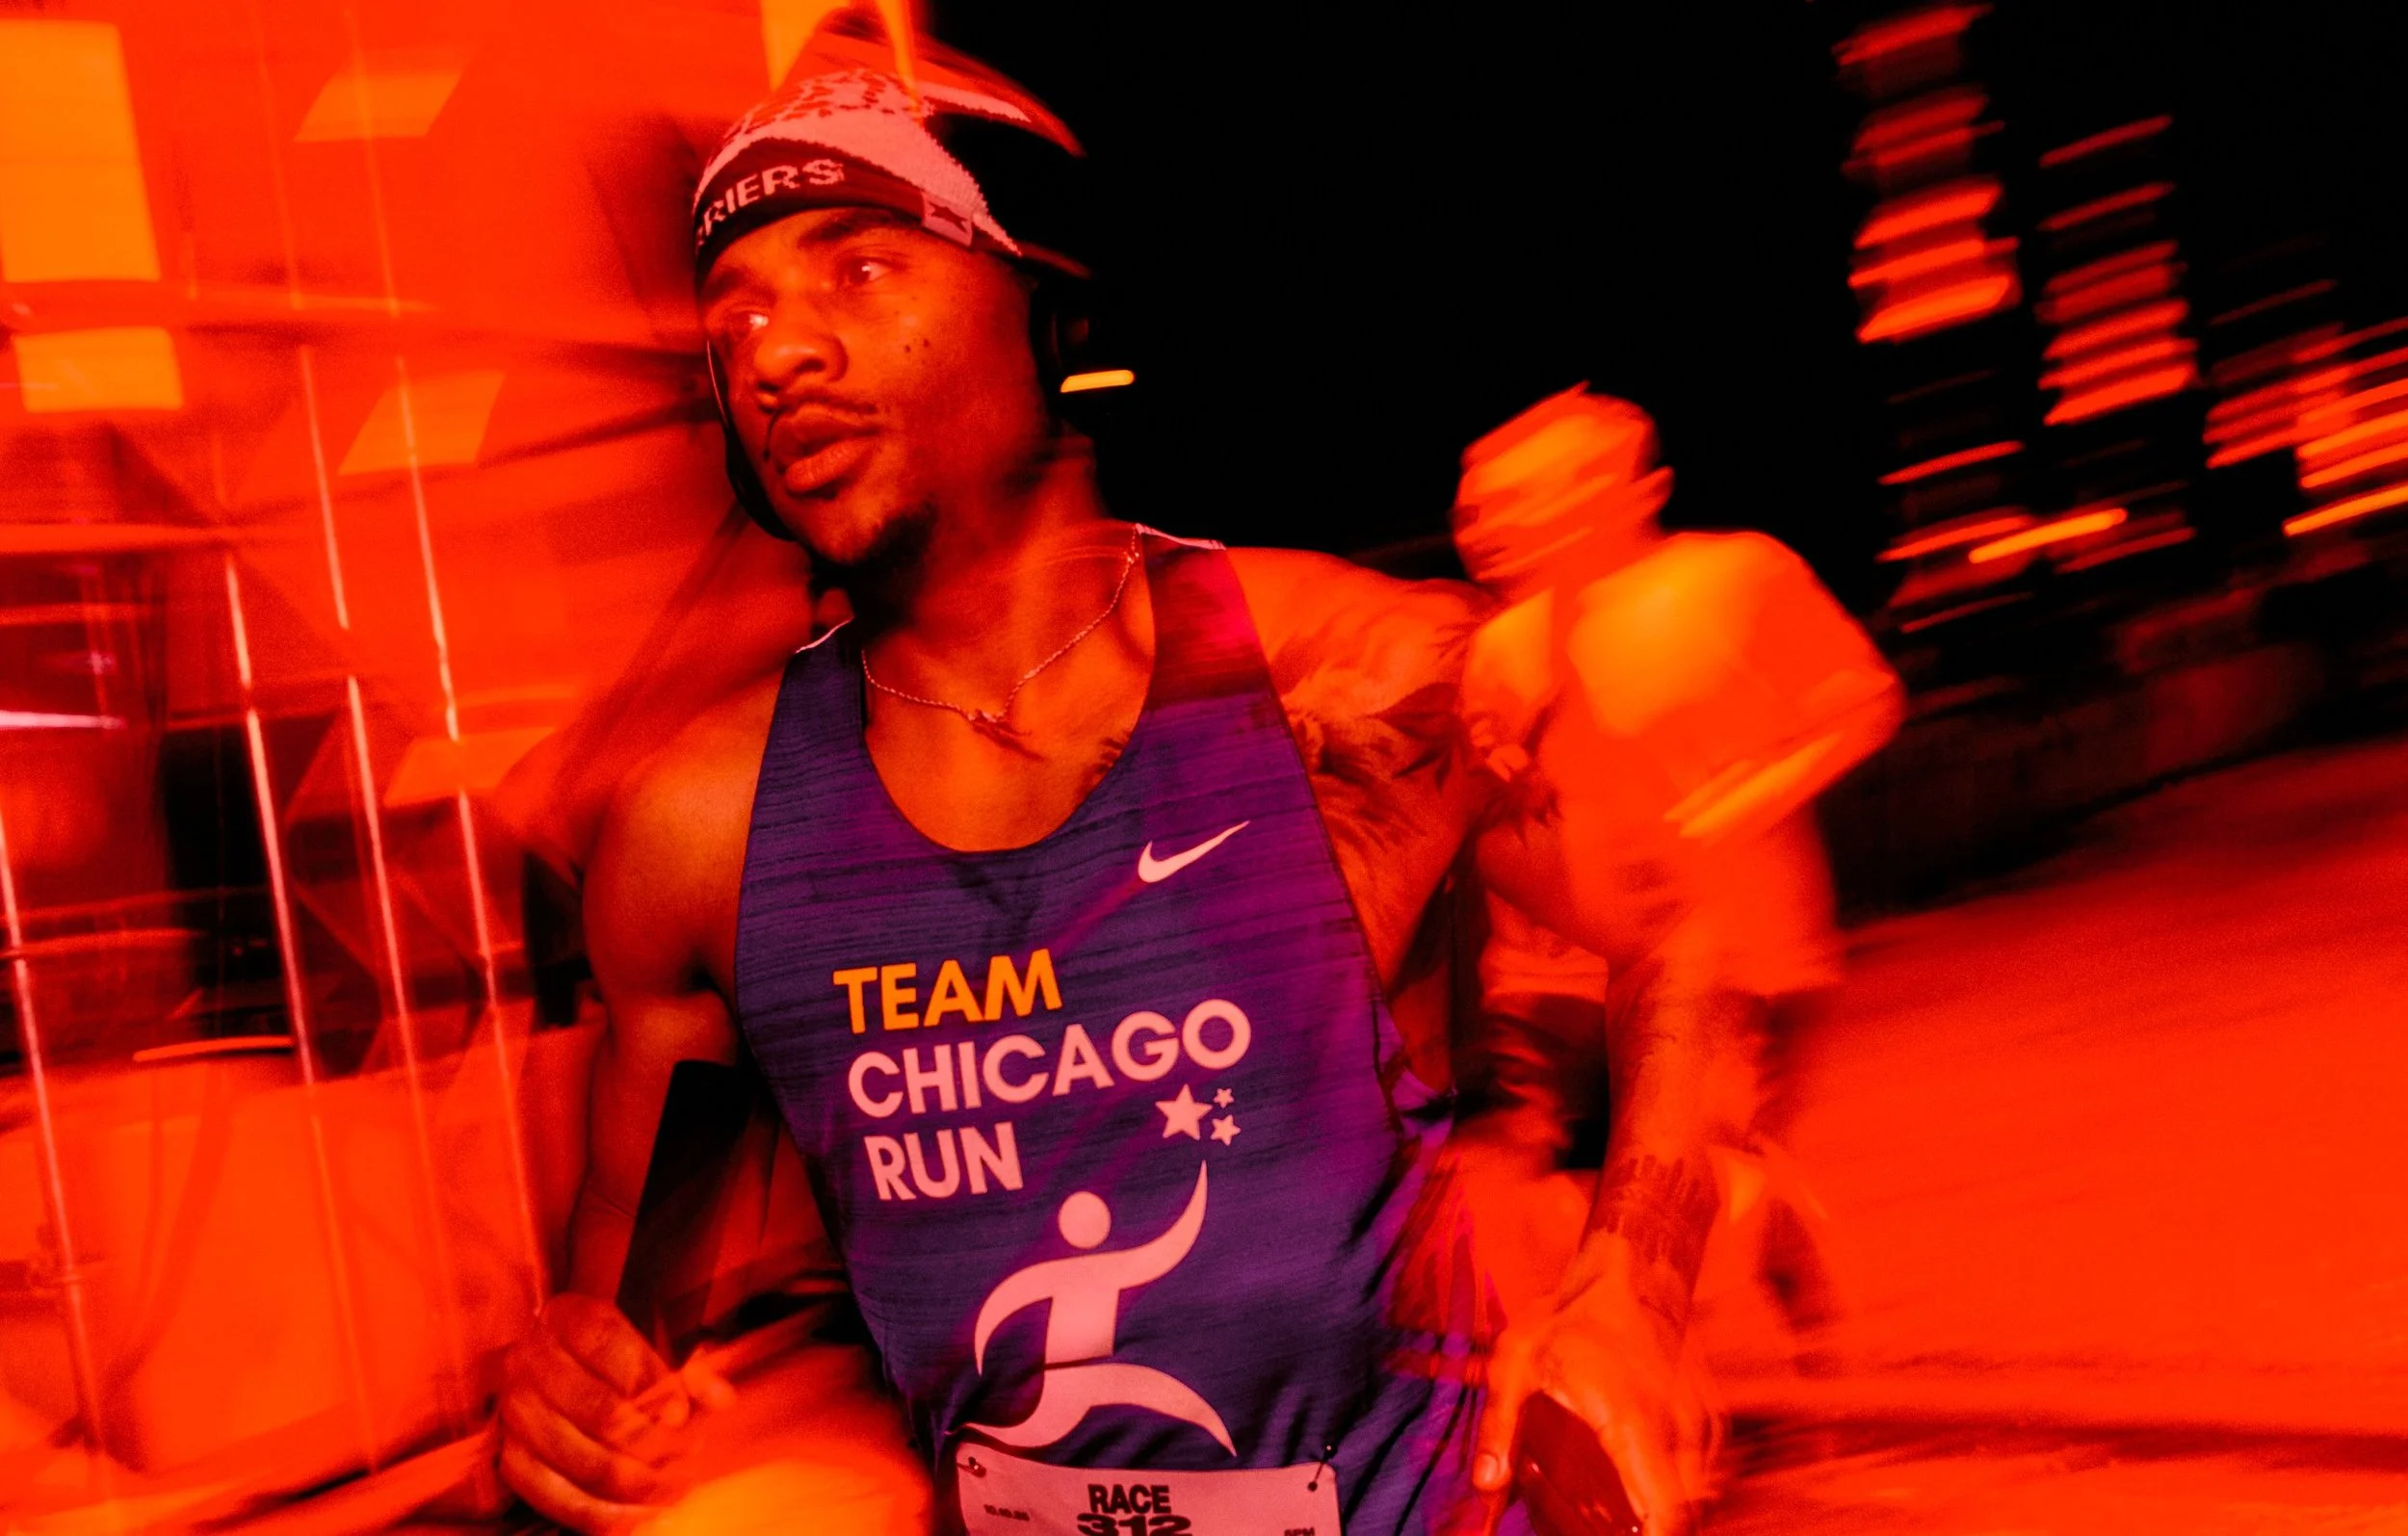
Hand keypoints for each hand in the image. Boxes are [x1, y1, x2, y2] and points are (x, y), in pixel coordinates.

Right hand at [497, 1293, 715, 1531]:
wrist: (565, 1375)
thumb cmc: (620, 1362)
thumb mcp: (655, 1349)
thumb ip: (692, 1372)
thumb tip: (722, 1399)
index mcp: (567, 1317)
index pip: (606, 1341)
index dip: (649, 1379)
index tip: (680, 1414)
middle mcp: (529, 1359)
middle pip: (598, 1409)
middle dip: (654, 1443)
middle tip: (690, 1458)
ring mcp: (515, 1411)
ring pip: (581, 1460)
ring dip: (637, 1484)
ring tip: (675, 1489)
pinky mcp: (509, 1457)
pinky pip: (554, 1497)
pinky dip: (602, 1514)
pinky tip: (640, 1517)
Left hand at [1471, 1260, 1719, 1535]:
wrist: (1628, 1270)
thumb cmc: (1570, 1316)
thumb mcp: (1516, 1363)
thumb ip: (1499, 1428)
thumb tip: (1486, 1485)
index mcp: (1632, 1421)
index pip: (1665, 1511)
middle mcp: (1677, 1425)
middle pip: (1688, 1513)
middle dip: (1656, 1530)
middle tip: (1619, 1530)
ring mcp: (1700, 1419)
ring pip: (1703, 1495)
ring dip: (1670, 1510)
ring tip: (1631, 1517)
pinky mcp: (1709, 1414)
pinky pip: (1707, 1471)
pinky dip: (1685, 1488)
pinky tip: (1647, 1483)